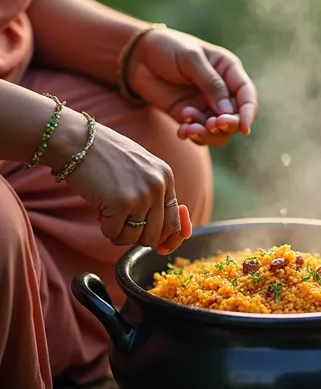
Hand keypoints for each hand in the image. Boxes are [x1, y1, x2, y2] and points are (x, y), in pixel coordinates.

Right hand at [65, 120, 191, 252]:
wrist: (77, 140)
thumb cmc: (103, 155)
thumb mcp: (139, 168)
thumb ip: (153, 193)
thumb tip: (161, 236)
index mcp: (166, 176)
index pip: (176, 221)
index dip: (168, 239)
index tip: (161, 248)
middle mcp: (158, 186)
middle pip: (156, 234)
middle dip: (137, 235)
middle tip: (122, 222)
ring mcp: (141, 195)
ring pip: (136, 238)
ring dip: (120, 234)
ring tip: (109, 215)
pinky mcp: (120, 204)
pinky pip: (115, 234)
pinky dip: (106, 229)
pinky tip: (100, 212)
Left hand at [127, 28, 257, 146]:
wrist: (138, 56)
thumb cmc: (167, 48)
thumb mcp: (190, 59)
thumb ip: (210, 83)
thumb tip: (227, 111)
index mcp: (228, 71)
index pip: (246, 95)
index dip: (248, 112)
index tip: (244, 127)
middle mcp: (221, 91)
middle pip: (235, 117)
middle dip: (226, 125)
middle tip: (212, 125)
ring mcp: (205, 105)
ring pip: (218, 130)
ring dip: (208, 134)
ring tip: (191, 128)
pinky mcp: (189, 116)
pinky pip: (198, 133)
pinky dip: (192, 135)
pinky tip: (182, 131)